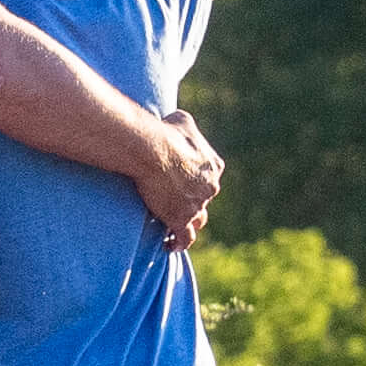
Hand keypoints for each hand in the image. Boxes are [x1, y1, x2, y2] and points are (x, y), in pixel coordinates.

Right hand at [135, 107, 223, 246]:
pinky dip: (179, 243)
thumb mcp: (182, 120)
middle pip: (203, 199)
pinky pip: (185, 238)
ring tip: (176, 224)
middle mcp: (210, 187)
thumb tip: (180, 128)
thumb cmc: (165, 132)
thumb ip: (187, 128)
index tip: (182, 181)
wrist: (152, 150)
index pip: (208, 178)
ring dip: (189, 222)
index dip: (195, 181)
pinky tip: (171, 245)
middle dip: (191, 200)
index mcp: (214, 166)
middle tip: (173, 201)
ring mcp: (197, 205)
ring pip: (198, 220)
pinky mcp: (181, 219)